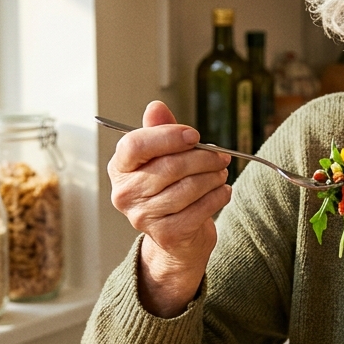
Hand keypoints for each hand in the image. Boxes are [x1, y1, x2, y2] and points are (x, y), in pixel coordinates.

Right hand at [107, 101, 232, 317]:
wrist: (178, 237)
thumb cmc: (170, 188)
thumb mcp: (163, 157)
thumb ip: (160, 131)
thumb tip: (155, 106)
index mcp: (120, 168)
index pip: (134, 145)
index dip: (167, 136)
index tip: (194, 136)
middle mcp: (125, 194)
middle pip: (168, 166)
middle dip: (202, 158)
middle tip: (221, 156)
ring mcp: (143, 217)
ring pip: (187, 188)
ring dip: (212, 177)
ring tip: (221, 173)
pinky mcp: (165, 234)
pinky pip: (199, 209)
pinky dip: (217, 197)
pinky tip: (223, 191)